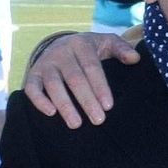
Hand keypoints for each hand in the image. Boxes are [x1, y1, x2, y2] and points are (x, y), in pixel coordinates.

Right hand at [23, 33, 138, 127]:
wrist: (59, 45)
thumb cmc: (89, 50)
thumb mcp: (105, 43)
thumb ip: (121, 49)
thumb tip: (135, 59)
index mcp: (80, 43)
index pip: (91, 67)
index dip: (100, 86)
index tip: (108, 106)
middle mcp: (61, 52)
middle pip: (74, 78)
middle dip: (86, 100)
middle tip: (98, 120)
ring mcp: (45, 63)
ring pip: (53, 84)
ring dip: (65, 105)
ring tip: (76, 124)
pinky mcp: (33, 74)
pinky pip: (32, 88)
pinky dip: (39, 100)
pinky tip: (51, 113)